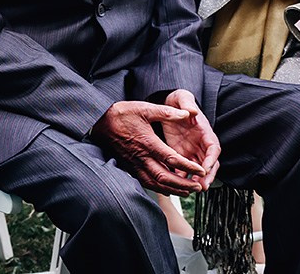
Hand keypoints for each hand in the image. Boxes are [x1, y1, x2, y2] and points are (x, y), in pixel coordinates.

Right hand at [90, 100, 208, 195]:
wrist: (99, 122)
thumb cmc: (121, 114)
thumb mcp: (143, 108)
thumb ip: (166, 112)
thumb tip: (186, 113)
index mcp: (147, 142)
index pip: (171, 159)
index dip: (188, 166)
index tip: (201, 170)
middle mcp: (141, 157)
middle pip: (165, 177)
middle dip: (183, 184)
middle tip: (198, 186)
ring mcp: (134, 164)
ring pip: (155, 183)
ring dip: (173, 190)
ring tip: (187, 191)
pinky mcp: (130, 167)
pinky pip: (146, 182)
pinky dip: (159, 188)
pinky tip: (168, 189)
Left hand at [161, 90, 219, 190]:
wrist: (168, 104)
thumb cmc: (179, 101)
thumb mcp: (182, 98)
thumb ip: (187, 104)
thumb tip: (192, 112)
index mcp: (205, 133)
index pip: (213, 149)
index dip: (211, 159)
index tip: (207, 167)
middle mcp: (201, 144)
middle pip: (209, 164)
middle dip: (207, 176)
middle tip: (202, 185)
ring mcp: (191, 151)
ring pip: (198, 170)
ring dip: (196, 180)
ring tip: (191, 189)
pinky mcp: (180, 154)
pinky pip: (183, 168)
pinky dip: (181, 176)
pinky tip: (175, 183)